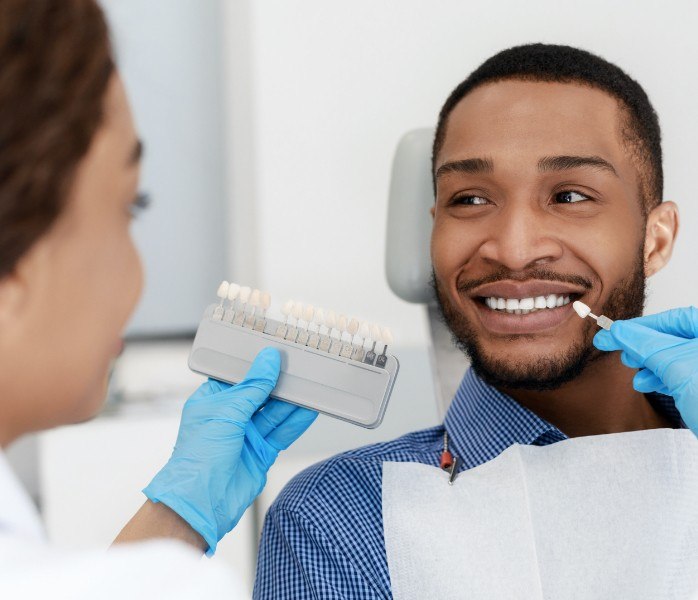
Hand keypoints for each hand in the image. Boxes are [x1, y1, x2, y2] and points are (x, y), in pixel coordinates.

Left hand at [143, 347, 317, 554]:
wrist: (201, 501)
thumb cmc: (199, 456)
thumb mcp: (227, 411)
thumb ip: (253, 386)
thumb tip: (268, 360)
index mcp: (213, 400)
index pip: (240, 376)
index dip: (258, 365)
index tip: (277, 351)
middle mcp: (230, 417)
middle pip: (261, 394)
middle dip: (280, 383)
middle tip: (301, 367)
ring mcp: (246, 435)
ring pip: (275, 413)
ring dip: (292, 402)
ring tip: (311, 386)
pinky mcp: (261, 453)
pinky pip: (282, 433)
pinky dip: (296, 422)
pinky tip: (310, 410)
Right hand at [593, 306, 697, 433]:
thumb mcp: (676, 367)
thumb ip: (646, 346)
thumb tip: (621, 332)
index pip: (673, 319)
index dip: (639, 326)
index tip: (613, 333)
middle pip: (673, 337)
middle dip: (643, 346)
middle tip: (619, 352)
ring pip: (674, 357)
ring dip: (649, 364)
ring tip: (633, 371)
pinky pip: (680, 374)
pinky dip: (661, 377)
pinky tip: (646, 383)